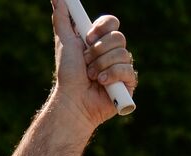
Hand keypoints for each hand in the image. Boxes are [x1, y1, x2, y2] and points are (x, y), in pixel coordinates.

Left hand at [51, 0, 135, 128]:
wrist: (72, 100)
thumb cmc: (68, 75)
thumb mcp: (64, 42)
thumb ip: (62, 19)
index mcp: (102, 41)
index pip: (112, 23)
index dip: (102, 28)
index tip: (88, 37)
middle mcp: (114, 52)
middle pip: (118, 37)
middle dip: (98, 51)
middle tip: (86, 62)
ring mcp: (122, 67)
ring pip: (122, 54)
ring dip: (101, 66)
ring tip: (91, 77)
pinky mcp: (128, 84)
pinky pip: (127, 70)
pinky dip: (111, 76)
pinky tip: (101, 84)